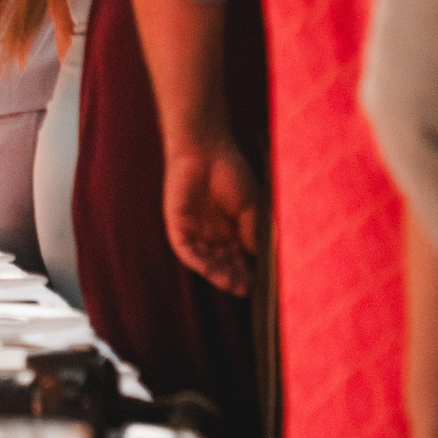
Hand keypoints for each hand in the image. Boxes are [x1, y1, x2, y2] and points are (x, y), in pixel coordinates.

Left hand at [163, 140, 261, 296]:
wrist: (204, 148)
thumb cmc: (230, 172)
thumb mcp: (250, 206)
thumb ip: (253, 232)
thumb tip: (258, 258)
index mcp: (232, 229)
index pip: (241, 258)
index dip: (249, 273)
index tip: (261, 286)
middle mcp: (213, 233)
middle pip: (224, 263)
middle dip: (234, 278)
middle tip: (246, 290)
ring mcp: (195, 229)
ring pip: (206, 260)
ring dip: (218, 274)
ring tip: (232, 285)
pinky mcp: (177, 224)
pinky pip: (185, 249)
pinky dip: (198, 261)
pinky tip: (210, 270)